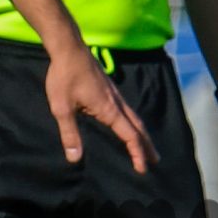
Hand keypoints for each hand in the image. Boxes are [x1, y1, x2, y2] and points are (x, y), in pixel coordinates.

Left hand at [44, 45, 152, 171]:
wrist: (68, 48)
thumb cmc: (64, 76)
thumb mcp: (61, 108)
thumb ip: (69, 134)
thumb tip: (75, 158)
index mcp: (109, 109)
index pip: (129, 135)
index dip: (137, 153)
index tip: (142, 169)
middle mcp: (116, 102)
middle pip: (138, 127)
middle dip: (147, 145)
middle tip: (156, 160)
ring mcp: (114, 94)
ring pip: (134, 117)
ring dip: (142, 133)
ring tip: (146, 146)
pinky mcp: (109, 89)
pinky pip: (127, 110)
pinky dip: (133, 122)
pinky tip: (127, 123)